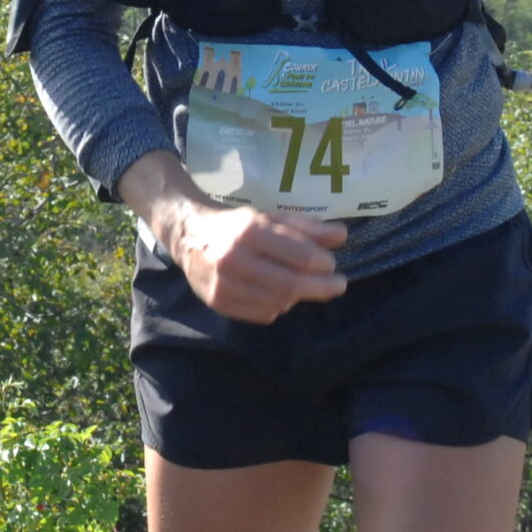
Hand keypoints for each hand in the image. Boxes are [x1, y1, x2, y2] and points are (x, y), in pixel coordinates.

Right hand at [116, 150, 347, 323]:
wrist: (188, 235)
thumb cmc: (237, 225)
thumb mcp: (270, 217)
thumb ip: (307, 227)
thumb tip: (342, 235)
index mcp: (250, 231)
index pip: (298, 255)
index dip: (321, 263)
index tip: (331, 265)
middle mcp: (235, 258)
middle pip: (290, 284)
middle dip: (320, 287)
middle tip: (338, 286)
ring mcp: (224, 283)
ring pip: (278, 302)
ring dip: (297, 297)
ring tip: (300, 285)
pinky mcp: (218, 302)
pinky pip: (262, 314)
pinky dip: (278, 307)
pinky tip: (277, 294)